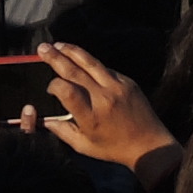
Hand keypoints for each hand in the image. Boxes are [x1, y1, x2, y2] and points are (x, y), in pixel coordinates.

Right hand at [38, 41, 177, 168]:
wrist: (150, 143)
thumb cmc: (114, 148)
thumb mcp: (84, 145)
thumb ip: (62, 131)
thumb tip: (43, 120)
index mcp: (91, 116)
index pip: (67, 91)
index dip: (54, 85)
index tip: (50, 87)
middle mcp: (104, 98)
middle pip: (76, 71)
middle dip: (56, 57)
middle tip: (42, 48)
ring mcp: (118, 86)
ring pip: (91, 63)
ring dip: (73, 51)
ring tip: (58, 45)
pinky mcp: (128, 81)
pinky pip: (105, 68)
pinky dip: (91, 63)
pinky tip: (81, 60)